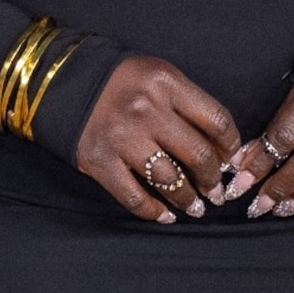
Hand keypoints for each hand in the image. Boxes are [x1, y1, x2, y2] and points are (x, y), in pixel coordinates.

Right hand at [75, 57, 243, 221]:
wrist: (63, 83)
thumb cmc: (121, 82)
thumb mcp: (158, 76)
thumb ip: (189, 104)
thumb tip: (223, 147)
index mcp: (166, 83)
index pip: (216, 120)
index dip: (230, 146)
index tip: (230, 160)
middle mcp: (146, 110)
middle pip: (197, 154)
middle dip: (212, 179)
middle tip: (216, 191)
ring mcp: (122, 137)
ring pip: (169, 180)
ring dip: (188, 199)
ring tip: (195, 207)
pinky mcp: (99, 161)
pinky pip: (134, 196)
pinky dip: (153, 211)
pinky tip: (165, 215)